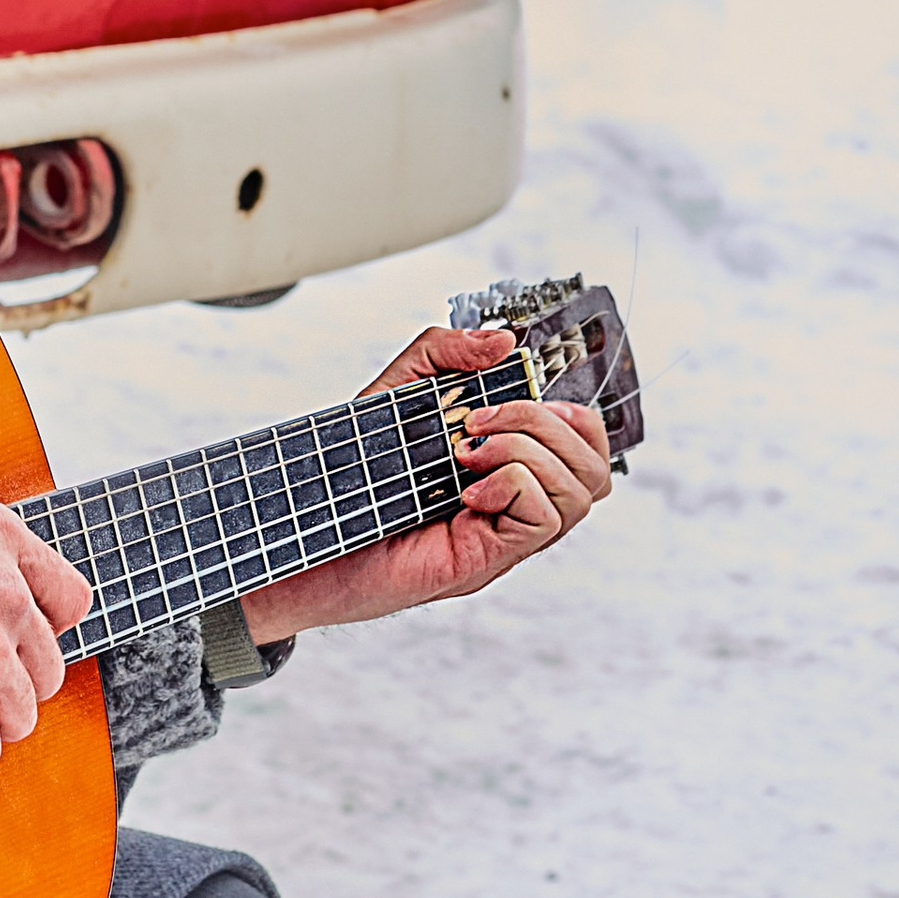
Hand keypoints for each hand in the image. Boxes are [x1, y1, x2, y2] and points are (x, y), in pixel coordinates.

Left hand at [243, 323, 610, 641]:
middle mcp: (516, 503)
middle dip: (545, 423)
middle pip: (595, 467)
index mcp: (507, 465)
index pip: (584, 443)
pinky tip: (465, 486)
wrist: (303, 529)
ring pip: (582, 492)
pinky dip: (512, 484)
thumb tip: (502, 340)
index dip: (570, 412)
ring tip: (467, 450)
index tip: (517, 392)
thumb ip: (445, 354)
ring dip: (528, 450)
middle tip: (478, 421)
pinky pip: (544, 518)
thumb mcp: (397, 391)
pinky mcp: (488, 558)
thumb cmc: (350, 469)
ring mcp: (506, 534)